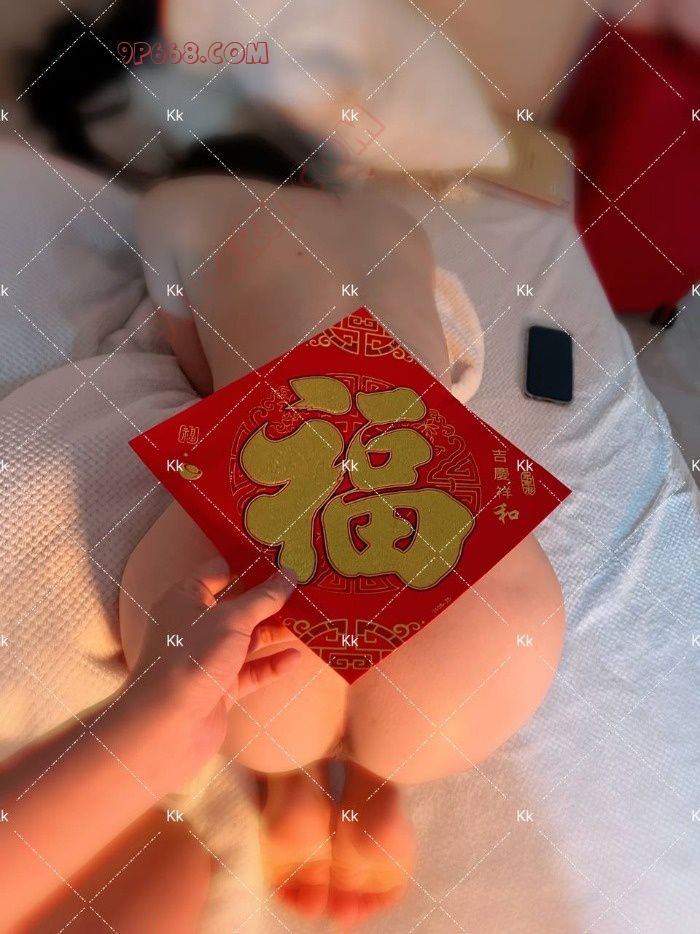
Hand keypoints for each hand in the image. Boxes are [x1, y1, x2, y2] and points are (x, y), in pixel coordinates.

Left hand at [125, 557, 300, 784]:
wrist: (169, 725)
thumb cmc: (194, 656)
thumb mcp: (232, 619)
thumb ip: (264, 598)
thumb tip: (290, 573)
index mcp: (186, 598)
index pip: (218, 571)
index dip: (248, 562)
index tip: (281, 557)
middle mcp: (194, 625)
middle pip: (237, 606)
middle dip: (269, 600)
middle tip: (305, 588)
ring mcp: (207, 658)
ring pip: (246, 639)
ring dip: (275, 632)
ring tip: (310, 620)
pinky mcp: (219, 687)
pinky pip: (250, 670)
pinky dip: (270, 664)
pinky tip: (295, 658)